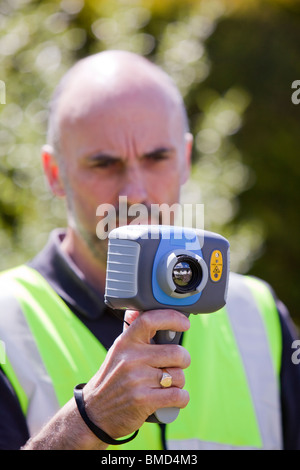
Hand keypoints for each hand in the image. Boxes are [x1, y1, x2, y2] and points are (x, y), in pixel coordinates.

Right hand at [82, 308, 190, 440]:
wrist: (94, 412)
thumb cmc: (112, 378)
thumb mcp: (117, 351)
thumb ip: (132, 333)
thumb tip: (136, 309)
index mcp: (126, 342)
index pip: (149, 320)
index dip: (172, 318)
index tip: (185, 323)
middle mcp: (131, 358)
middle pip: (175, 352)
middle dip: (183, 360)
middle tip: (175, 365)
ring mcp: (137, 380)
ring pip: (178, 376)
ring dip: (179, 382)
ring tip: (167, 384)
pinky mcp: (143, 401)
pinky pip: (178, 396)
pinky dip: (182, 398)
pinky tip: (175, 397)